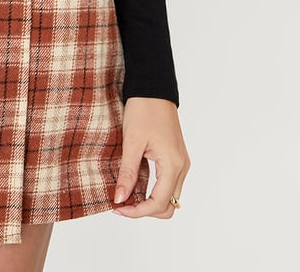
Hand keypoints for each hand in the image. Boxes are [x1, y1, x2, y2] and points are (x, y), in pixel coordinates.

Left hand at [112, 96, 189, 218]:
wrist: (153, 87)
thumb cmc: (144, 109)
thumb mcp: (132, 142)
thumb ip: (128, 173)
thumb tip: (120, 198)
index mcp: (173, 164)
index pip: (158, 204)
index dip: (137, 211)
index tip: (117, 207)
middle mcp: (181, 167)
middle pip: (168, 206)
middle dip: (144, 209)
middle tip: (122, 201)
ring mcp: (181, 162)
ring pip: (169, 196)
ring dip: (149, 200)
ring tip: (126, 191)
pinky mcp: (176, 157)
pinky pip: (168, 183)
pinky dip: (153, 189)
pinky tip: (136, 181)